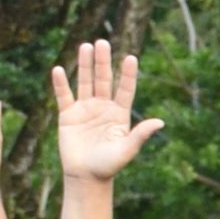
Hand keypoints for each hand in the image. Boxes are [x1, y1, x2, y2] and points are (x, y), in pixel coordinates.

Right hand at [51, 40, 155, 183]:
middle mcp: (103, 107)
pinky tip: (59, 69)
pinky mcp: (68, 115)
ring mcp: (85, 109)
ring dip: (85, 65)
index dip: (128, 74)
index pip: (126, 89)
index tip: (131, 58)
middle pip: (104, 79)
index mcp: (120, 114)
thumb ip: (141, 135)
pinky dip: (61, 84)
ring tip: (85, 46)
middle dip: (103, 61)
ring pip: (85, 82)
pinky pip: (64, 96)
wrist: (86, 176)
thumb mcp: (127, 149)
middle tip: (102, 42)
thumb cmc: (109, 165)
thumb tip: (160, 122)